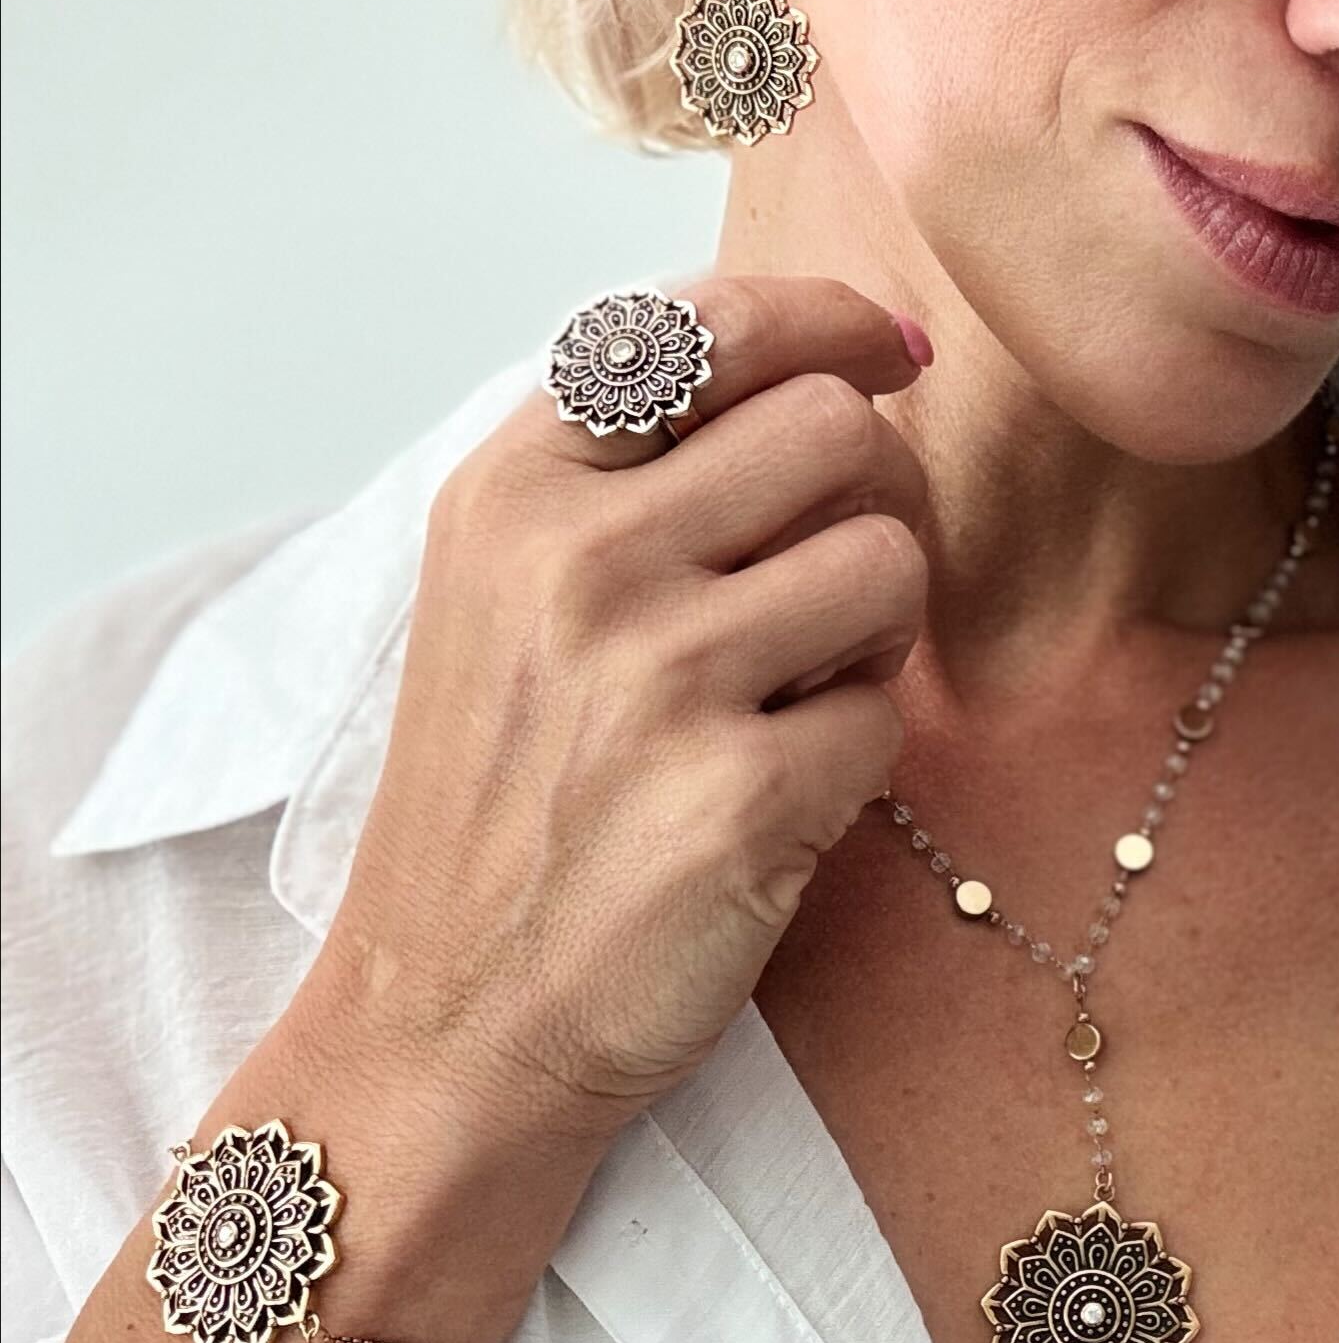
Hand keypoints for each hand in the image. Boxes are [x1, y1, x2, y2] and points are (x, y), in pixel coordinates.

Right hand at [315, 274, 930, 1146]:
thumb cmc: (501, 800)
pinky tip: (768, 801)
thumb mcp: (508, 594)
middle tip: (829, 585)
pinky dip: (854, 757)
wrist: (445, 1023)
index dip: (825, 320)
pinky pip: (888, 714)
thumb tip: (841, 366)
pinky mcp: (739, 794)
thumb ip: (638, 469)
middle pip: (835, 428)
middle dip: (869, 498)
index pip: (703, 326)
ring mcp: (657, 675)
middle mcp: (576, 559)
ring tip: (789, 698)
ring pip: (890, 558)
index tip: (887, 351)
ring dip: (873, 632)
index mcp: (513, 490)